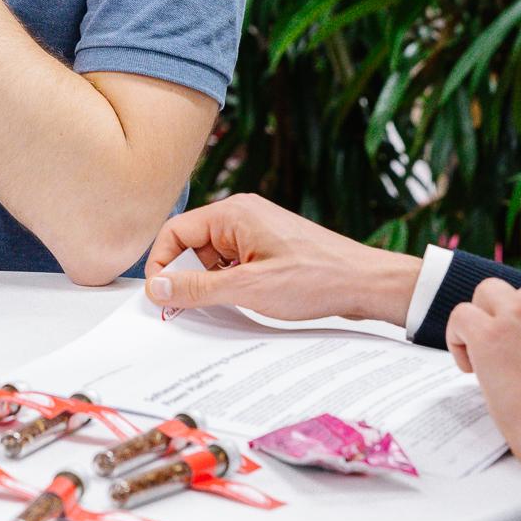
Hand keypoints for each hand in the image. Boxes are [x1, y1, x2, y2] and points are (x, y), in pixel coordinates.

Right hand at [142, 194, 422, 324]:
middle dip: (188, 276)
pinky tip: (245, 300)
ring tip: (230, 304)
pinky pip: (234, 262)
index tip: (160, 295)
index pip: (174, 230)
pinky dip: (231, 282)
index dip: (162, 264)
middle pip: (192, 244)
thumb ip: (197, 288)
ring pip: (213, 256)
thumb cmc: (316, 278)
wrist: (365, 282)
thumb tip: (155, 287)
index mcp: (233, 213)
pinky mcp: (269, 246)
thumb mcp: (248, 288)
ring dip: (212, 282)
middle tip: (191, 307)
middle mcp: (242, 215)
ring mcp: (257, 229)